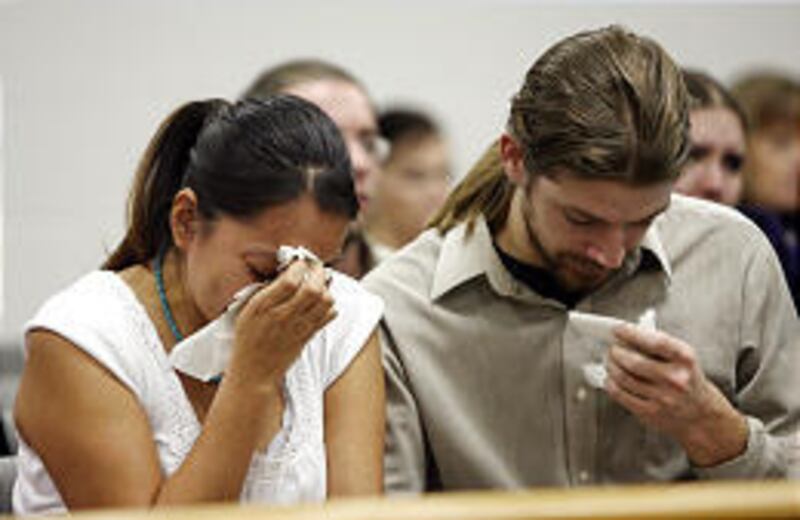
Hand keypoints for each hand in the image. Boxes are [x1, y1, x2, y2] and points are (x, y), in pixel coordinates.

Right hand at [227, 259, 335, 390]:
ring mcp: (297, 328)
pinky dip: (330, 306)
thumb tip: (288, 271)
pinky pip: (327, 317)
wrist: (254, 371)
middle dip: (318, 272)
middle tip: (316, 267)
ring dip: (326, 288)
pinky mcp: (307, 337)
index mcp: (262, 306)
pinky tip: (322, 302)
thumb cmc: (248, 338)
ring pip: (324, 302)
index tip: (300, 261)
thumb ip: (267, 291)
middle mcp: (281, 316)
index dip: (299, 266)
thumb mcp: (247, 310)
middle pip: (312, 289)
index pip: (289, 280)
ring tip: (320, 284)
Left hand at [605, 324, 747, 466]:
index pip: (655, 342)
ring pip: (624, 378)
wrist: (701, 414)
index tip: (618, 329)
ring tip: (610, 362)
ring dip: (611, 367)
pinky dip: (611, 384)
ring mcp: (663, 397)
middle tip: (612, 348)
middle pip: (634, 362)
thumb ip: (658, 345)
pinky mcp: (651, 412)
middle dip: (617, 352)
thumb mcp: (683, 358)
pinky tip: (610, 379)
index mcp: (685, 359)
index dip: (632, 334)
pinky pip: (621, 395)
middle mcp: (676, 379)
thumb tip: (625, 336)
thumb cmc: (687, 380)